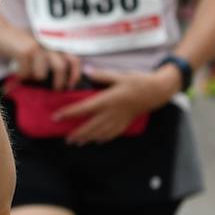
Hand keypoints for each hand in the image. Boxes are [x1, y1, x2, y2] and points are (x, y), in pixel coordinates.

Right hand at [9, 37, 81, 90]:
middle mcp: (48, 45)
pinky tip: (18, 73)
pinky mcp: (24, 52)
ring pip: (42, 74)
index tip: (70, 85)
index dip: (75, 74)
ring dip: (34, 77)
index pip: (74, 60)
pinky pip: (26, 73)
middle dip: (58, 82)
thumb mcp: (41, 47)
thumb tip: (62, 79)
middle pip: (60, 68)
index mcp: (54, 45)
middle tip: (55, 89)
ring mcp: (36, 47)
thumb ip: (51, 58)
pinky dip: (21, 76)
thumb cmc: (21, 43)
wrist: (1, 30)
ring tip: (29, 75)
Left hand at [56, 67, 176, 144]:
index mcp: (108, 99)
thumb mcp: (119, 75)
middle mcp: (113, 112)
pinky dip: (104, 138)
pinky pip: (113, 133)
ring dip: (88, 138)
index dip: (69, 113)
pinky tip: (97, 141)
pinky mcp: (127, 122)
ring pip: (101, 132)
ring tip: (77, 142)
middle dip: (78, 133)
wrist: (158, 91)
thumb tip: (86, 71)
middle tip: (66, 139)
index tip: (56, 117)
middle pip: (92, 126)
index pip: (84, 108)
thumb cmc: (138, 81)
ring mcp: (120, 119)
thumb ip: (101, 75)